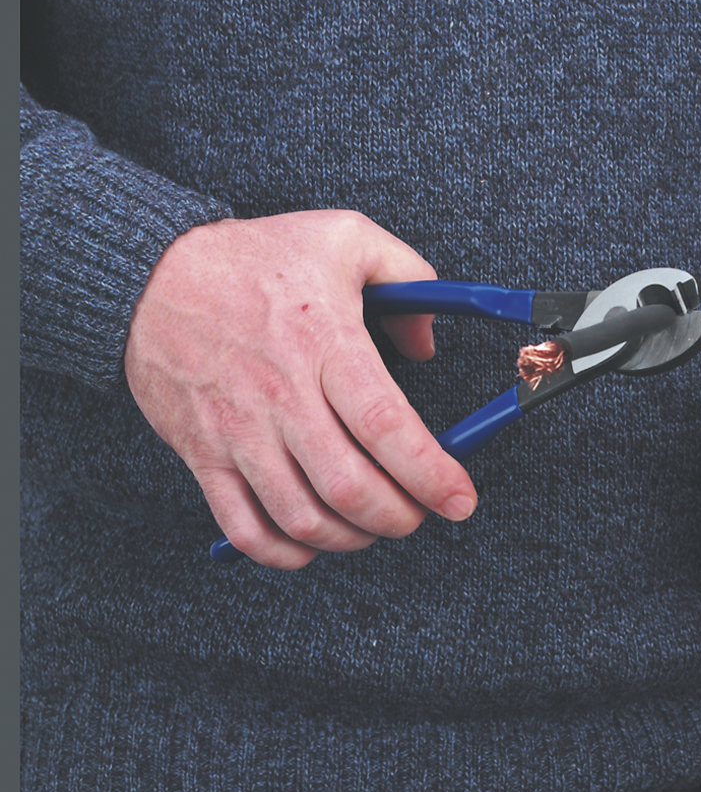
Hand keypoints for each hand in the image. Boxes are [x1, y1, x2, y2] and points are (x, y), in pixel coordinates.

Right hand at [124, 209, 477, 568]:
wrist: (149, 274)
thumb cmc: (255, 258)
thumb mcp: (345, 238)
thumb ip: (408, 276)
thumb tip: (428, 345)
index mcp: (325, 343)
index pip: (386, 426)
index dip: (431, 474)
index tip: (461, 499)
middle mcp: (282, 396)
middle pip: (349, 487)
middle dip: (400, 517)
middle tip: (420, 513)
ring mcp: (239, 432)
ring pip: (302, 518)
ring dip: (352, 539)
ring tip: (374, 525)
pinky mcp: (203, 455)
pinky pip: (243, 528)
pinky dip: (285, 553)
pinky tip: (314, 542)